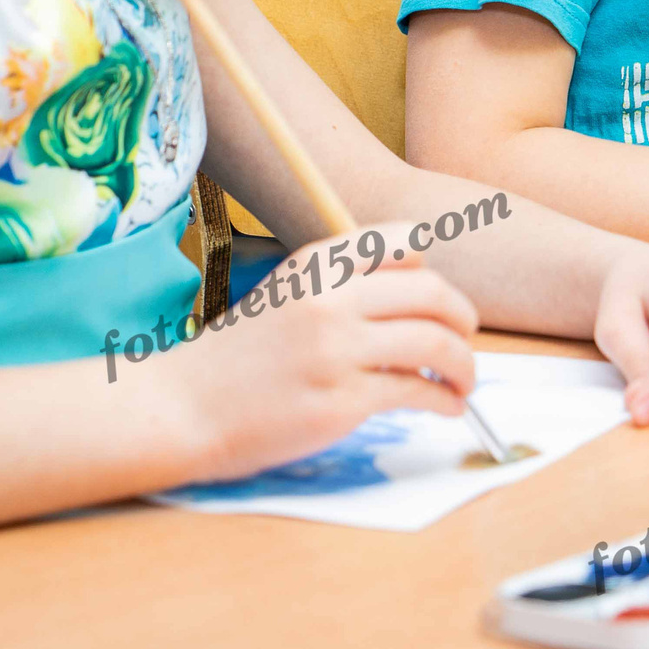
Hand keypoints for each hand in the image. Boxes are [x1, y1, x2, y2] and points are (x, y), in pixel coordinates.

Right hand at [181, 224, 480, 482]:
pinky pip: (417, 391)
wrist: (183, 407)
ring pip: (435, 343)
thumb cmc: (236, 356)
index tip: (438, 296)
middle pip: (431, 292)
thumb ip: (340, 284)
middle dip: (462, 317)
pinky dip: (443, 399)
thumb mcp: (284, 295)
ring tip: (465, 381)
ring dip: (465, 364)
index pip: (402, 241)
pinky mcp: (342, 402)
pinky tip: (445, 406)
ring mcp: (337, 350)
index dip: (431, 268)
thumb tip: (416, 286)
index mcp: (315, 264)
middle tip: (466, 337)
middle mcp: (330, 298)